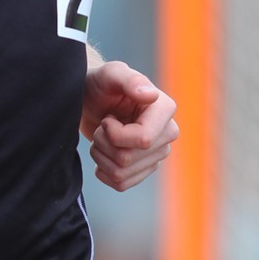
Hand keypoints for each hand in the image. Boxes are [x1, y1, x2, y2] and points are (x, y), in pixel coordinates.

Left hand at [81, 58, 178, 192]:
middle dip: (104, 143)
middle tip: (102, 126)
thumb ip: (129, 79)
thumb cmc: (101, 84)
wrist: (91, 99)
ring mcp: (156, 153)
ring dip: (101, 156)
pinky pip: (121, 184)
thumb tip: (151, 95)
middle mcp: (167, 133)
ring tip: (101, 137)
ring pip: (122, 174)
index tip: (107, 119)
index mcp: (164, 109)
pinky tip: (103, 153)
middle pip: (128, 159)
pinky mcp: (144, 168)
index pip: (143, 140)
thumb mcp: (110, 74)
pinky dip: (103, 171)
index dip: (115, 134)